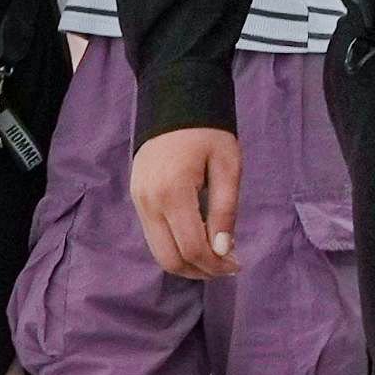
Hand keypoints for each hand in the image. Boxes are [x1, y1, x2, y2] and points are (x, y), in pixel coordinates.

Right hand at [131, 126, 242, 279]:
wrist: (173, 103)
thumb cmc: (208, 132)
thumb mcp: (228, 166)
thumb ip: (225, 210)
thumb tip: (222, 250)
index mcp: (173, 192)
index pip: (191, 247)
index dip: (215, 265)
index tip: (237, 265)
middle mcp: (149, 202)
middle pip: (170, 258)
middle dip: (200, 271)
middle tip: (227, 267)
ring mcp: (138, 201)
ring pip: (158, 252)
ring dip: (187, 263)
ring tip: (215, 258)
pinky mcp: (136, 199)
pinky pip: (154, 237)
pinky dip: (176, 247)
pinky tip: (198, 241)